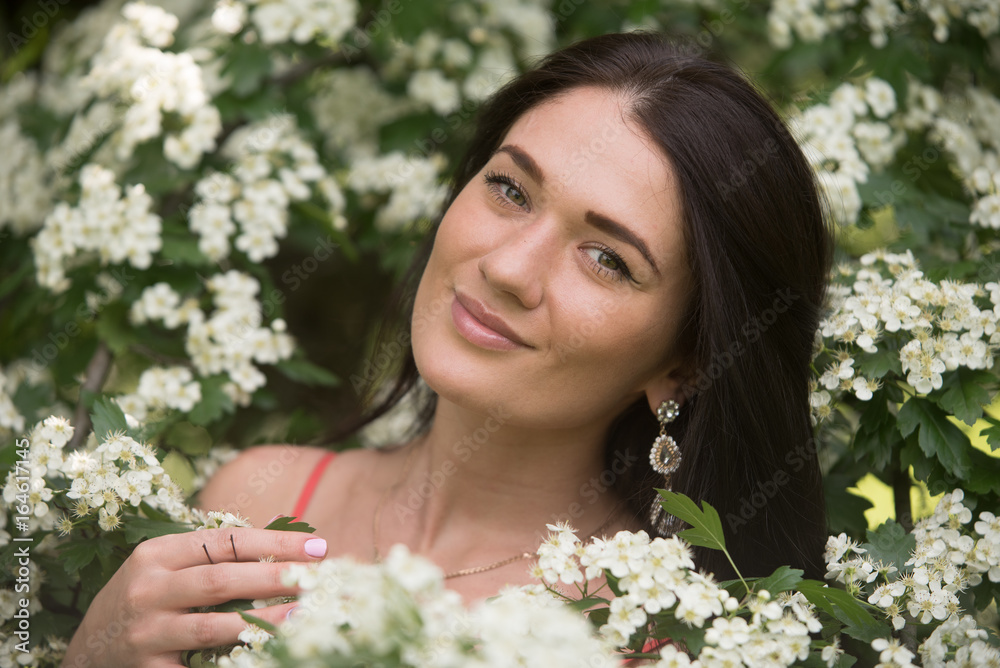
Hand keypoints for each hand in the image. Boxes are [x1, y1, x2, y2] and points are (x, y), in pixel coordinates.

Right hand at [61, 528, 327, 667]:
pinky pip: (197, 666)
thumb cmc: (144, 598)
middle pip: (223, 580)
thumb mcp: (167, 566)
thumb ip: (215, 552)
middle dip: (276, 578)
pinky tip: (264, 655)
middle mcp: (148, 589)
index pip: (227, 541)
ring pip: (213, 626)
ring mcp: (146, 632)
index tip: (318, 547)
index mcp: (158, 554)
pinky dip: (232, 661)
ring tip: (301, 616)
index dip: (276, 543)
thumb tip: (285, 533)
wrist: (87, 652)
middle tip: (318, 580)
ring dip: (263, 621)